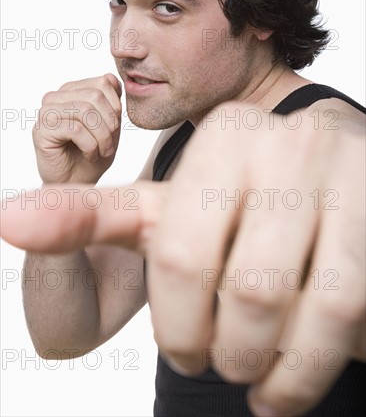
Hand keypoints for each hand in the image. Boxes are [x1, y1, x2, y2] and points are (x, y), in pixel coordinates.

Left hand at [1, 102, 364, 415]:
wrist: (341, 192)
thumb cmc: (246, 209)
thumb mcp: (172, 208)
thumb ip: (90, 214)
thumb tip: (6, 220)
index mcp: (226, 136)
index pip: (179, 254)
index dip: (178, 324)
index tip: (184, 349)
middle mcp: (286, 145)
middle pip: (243, 289)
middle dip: (226, 349)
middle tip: (223, 361)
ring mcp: (341, 177)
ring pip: (298, 306)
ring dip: (268, 365)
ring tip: (256, 375)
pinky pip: (345, 316)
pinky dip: (308, 370)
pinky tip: (288, 382)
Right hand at [33, 74, 121, 183]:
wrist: (76, 182)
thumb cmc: (92, 154)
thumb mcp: (110, 125)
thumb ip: (112, 102)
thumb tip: (114, 80)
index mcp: (73, 91)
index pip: (104, 81)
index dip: (117, 106)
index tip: (116, 129)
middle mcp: (56, 97)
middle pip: (95, 95)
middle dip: (110, 123)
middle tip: (110, 144)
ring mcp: (46, 112)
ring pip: (86, 111)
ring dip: (102, 136)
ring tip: (102, 151)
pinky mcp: (41, 130)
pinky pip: (76, 129)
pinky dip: (91, 145)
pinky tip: (90, 154)